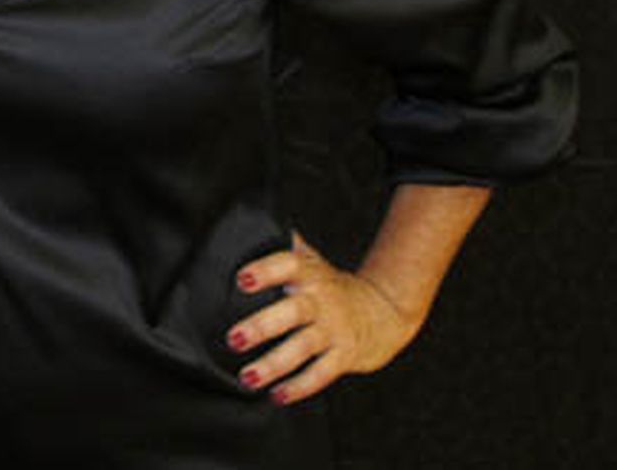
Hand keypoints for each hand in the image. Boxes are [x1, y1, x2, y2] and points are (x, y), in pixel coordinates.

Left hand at [226, 232, 420, 405]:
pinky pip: (320, 375)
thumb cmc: (330, 284)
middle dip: (262, 326)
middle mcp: (320, 301)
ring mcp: (333, 330)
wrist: (383, 310)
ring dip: (274, 364)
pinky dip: (299, 387)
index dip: (265, 270)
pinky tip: (276, 396)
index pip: (287, 266)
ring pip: (302, 348)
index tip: (242, 279)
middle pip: (292, 312)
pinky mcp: (343, 356)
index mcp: (309, 274)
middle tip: (233, 338)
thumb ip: (281, 244)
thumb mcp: (310, 259)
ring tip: (247, 376)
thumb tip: (246, 220)